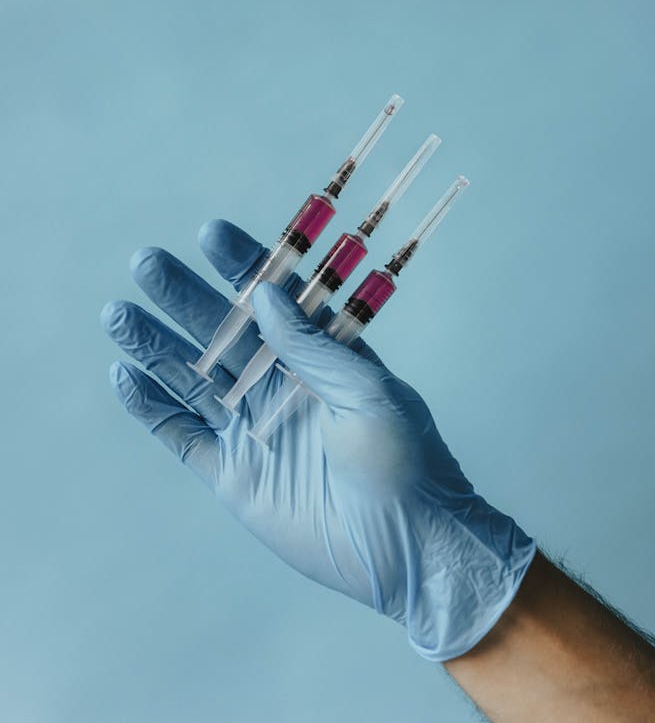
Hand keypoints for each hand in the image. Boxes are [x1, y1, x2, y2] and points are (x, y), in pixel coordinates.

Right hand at [101, 219, 534, 660]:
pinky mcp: (232, 475)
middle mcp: (281, 384)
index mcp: (320, 356)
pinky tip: (124, 376)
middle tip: (147, 263)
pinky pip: (182, 436)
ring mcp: (252, 428)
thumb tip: (264, 295)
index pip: (273, 299)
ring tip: (118, 313)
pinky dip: (151, 408)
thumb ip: (314, 347)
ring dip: (155, 346)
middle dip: (184, 297)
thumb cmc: (404, 460)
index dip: (242, 265)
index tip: (210, 234)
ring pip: (192, 378)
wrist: (407, 548)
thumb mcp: (369, 393)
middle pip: (221, 332)